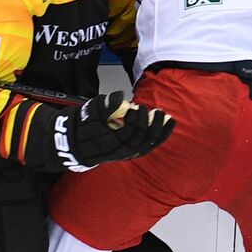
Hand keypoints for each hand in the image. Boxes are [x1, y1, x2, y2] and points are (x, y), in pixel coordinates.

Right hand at [54, 91, 174, 170]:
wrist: (82, 143)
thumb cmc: (88, 125)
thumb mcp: (91, 111)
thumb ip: (105, 104)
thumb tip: (120, 97)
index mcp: (108, 143)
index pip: (126, 134)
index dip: (134, 121)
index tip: (135, 108)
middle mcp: (120, 152)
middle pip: (140, 140)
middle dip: (147, 123)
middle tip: (149, 109)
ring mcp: (128, 154)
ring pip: (148, 145)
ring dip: (159, 130)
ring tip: (164, 116)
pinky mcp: (135, 152)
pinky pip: (151, 146)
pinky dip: (161, 135)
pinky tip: (168, 123)